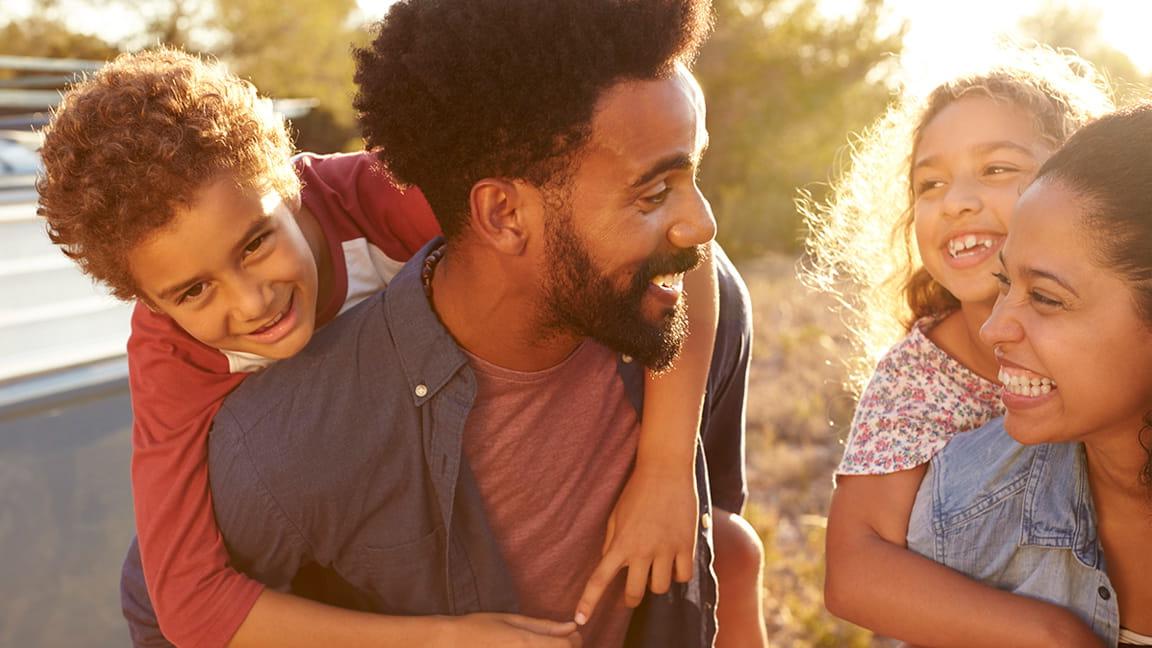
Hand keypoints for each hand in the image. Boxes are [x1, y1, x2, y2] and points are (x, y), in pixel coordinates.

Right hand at [443, 613, 581, 646]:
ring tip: (542, 645)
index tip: (572, 635)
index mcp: (527, 643)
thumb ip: (543, 626)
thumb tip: (571, 626)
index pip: (567, 646)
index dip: (575, 640)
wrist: (451, 643)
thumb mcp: (512, 620)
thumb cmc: (479, 628)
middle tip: (559, 641)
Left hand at [574, 463, 697, 624]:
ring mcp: (665, 549)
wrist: (665, 469)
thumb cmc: (637, 490)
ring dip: (657, 582)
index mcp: (620, 543)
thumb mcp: (616, 514)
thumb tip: (608, 562)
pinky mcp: (686, 545)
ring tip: (657, 568)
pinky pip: (684, 576)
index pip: (599, 579)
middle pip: (635, 593)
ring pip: (660, 588)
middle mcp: (642, 550)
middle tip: (632, 592)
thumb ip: (611, 541)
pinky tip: (676, 562)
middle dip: (631, 597)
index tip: (581, 619)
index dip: (588, 602)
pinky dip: (679, 573)